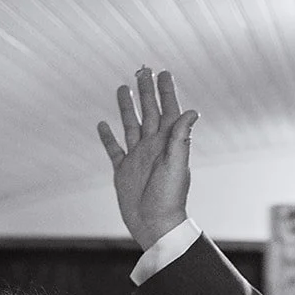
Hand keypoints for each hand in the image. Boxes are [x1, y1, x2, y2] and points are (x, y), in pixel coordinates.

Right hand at [96, 67, 195, 246]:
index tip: (163, 72)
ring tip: (123, 88)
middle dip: (146, 92)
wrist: (155, 225)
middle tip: (143, 70)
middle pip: (149, 112)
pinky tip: (103, 124)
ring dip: (128, 108)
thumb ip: (180, 138)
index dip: (166, 92)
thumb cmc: (169, 198)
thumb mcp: (176, 165)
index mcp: (167, 143)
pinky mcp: (123, 171)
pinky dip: (108, 137)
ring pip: (131, 125)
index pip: (168, 111)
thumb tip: (192, 111)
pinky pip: (114, 149)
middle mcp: (152, 147)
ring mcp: (137, 158)